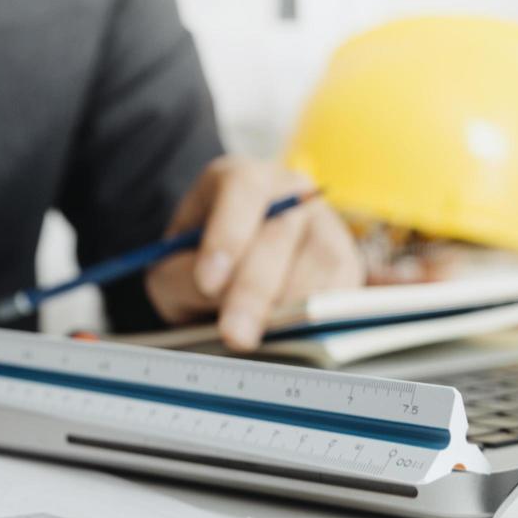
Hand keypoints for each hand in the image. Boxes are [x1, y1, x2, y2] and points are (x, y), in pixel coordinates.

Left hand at [144, 155, 362, 350]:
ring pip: (319, 260)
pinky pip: (344, 287)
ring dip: (289, 307)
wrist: (227, 271)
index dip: (227, 235)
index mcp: (240, 177)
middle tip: (233, 334)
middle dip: (253, 290)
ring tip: (260, 339)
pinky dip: (319, 316)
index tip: (207, 282)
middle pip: (281, 231)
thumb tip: (216, 292)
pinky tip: (290, 335)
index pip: (242, 189)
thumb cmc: (195, 262)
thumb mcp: (171, 265)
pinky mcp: (347, 259)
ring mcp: (325, 222)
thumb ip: (182, 275)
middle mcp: (290, 191)